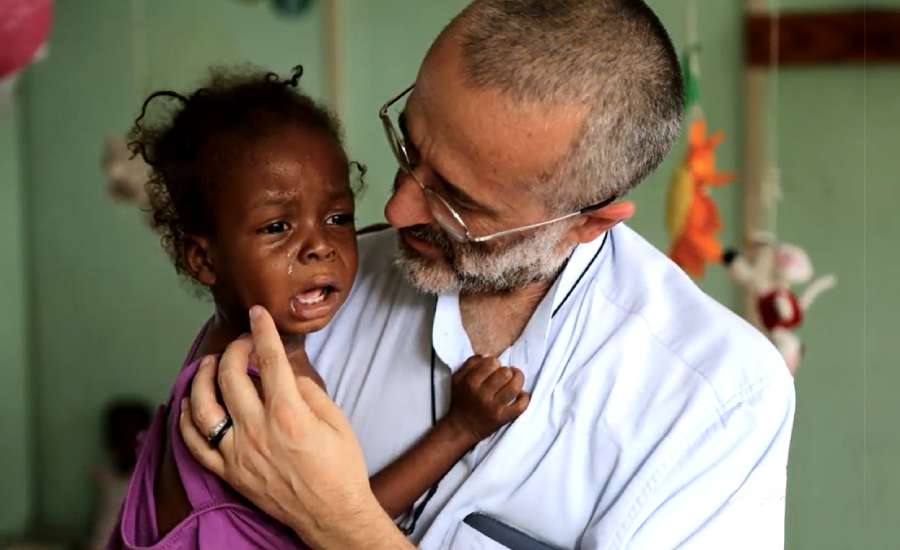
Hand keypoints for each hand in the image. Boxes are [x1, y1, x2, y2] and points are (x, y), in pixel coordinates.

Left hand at [179, 305, 410, 548]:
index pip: (269, 360)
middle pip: (231, 376)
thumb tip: (286, 376)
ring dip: (202, 378)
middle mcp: (258, 430)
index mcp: (289, 414)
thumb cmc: (341, 469)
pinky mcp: (229, 473)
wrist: (333, 515)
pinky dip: (186, 420)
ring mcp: (238, 453)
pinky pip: (196, 444)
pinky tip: (188, 403)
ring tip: (210, 365)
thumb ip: (309, 392)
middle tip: (243, 342)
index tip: (257, 313)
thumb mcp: (337, 421)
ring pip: (203, 406)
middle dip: (234, 349)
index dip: (262, 331)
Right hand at [444, 355, 530, 444]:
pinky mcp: (502, 418)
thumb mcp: (457, 379)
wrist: (460, 427)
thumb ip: (470, 364)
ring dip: (518, 380)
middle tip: (505, 375)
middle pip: (505, 373)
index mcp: (470, 382)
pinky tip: (521, 395)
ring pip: (514, 387)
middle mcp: (482, 394)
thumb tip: (488, 355)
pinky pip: (520, 406)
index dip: (495, 363)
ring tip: (515, 379)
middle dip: (508, 371)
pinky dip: (524, 398)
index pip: (491, 363)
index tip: (494, 368)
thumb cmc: (460, 401)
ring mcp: (493, 407)